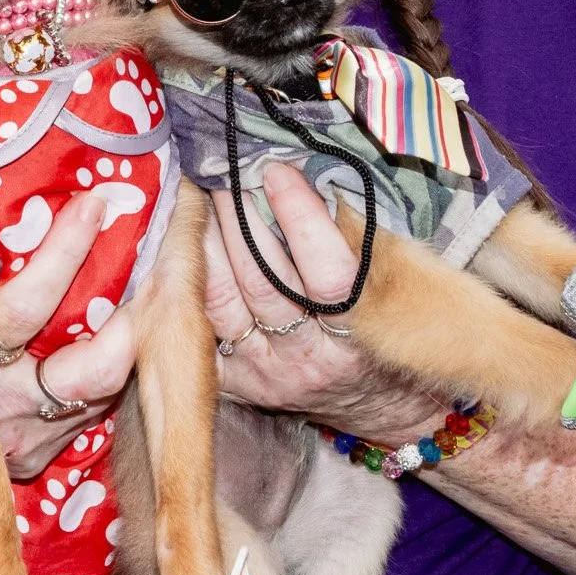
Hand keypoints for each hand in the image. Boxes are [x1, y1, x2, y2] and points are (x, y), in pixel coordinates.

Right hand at [0, 189, 132, 491]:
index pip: (27, 303)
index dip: (66, 254)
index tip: (96, 205)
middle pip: (78, 371)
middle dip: (123, 327)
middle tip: (155, 273)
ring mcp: (12, 435)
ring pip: (91, 397)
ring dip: (125, 349)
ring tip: (152, 297)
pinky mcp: (28, 456)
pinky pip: (84, 420)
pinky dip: (107, 379)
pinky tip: (125, 337)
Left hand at [205, 163, 446, 444]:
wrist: (377, 405)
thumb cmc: (386, 326)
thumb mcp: (393, 286)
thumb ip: (360, 237)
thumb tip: (317, 172)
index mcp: (359, 334)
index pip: (328, 275)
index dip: (301, 219)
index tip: (278, 171)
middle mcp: (308, 359)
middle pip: (261, 281)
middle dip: (238, 216)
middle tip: (224, 169)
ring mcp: (266, 373)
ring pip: (221, 299)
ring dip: (206, 240)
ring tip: (200, 193)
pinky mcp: (235, 381)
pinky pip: (198, 322)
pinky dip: (188, 279)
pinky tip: (182, 242)